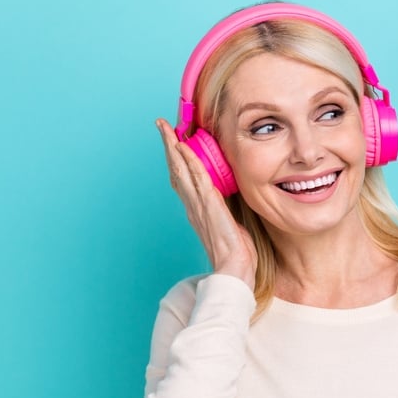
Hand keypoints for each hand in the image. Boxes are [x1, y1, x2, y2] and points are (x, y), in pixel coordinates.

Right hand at [157, 119, 256, 289]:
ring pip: (182, 171)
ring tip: (166, 128)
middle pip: (176, 170)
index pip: (184, 179)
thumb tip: (231, 201)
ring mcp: (199, 206)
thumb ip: (227, 211)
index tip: (174, 140)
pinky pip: (197, 180)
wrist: (234, 272)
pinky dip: (189, 162)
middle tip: (161, 125)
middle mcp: (194, 206)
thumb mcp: (231, 226)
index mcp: (198, 211)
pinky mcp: (209, 208)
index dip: (177, 159)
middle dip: (168, 146)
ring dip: (173, 147)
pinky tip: (183, 147)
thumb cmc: (236, 255)